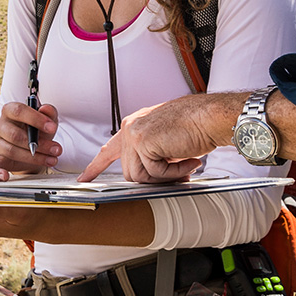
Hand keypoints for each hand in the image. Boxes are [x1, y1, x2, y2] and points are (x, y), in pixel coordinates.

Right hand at [0, 102, 59, 178]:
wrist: (33, 147)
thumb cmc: (38, 130)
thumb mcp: (47, 120)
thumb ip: (49, 113)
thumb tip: (45, 109)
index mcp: (10, 111)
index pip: (18, 111)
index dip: (35, 119)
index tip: (52, 127)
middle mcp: (1, 125)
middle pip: (15, 135)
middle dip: (39, 144)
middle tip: (56, 149)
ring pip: (12, 151)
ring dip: (34, 158)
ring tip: (51, 159)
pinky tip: (4, 176)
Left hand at [81, 96, 218, 182]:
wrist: (211, 117)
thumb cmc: (196, 126)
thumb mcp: (166, 140)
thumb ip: (151, 154)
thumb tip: (148, 178)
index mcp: (134, 125)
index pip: (110, 149)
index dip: (96, 166)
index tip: (84, 178)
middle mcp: (130, 128)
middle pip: (131, 172)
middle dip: (155, 178)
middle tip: (179, 172)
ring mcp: (134, 134)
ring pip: (140, 176)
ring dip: (166, 176)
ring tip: (186, 163)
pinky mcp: (143, 142)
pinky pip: (154, 173)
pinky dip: (175, 173)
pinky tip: (189, 160)